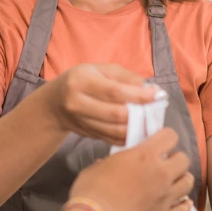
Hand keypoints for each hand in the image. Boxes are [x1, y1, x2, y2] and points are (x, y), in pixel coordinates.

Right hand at [40, 64, 158, 144]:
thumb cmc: (80, 81)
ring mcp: (81, 123)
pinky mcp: (87, 135)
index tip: (158, 95)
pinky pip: (113, 140)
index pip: (114, 91)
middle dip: (140, 112)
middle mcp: (78, 103)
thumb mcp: (98, 70)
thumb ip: (123, 76)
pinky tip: (141, 130)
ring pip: (115, 130)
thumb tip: (149, 88)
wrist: (53, 106)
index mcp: (81, 82)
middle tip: (156, 108)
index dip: (138, 95)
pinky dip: (129, 137)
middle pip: (116, 114)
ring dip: (138, 127)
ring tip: (151, 120)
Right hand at [69, 128, 192, 210]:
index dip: (166, 138)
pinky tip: (179, 203)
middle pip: (184, 159)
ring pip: (188, 182)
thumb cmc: (91, 192)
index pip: (170, 136)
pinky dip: (184, 205)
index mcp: (145, 156)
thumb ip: (111, 162)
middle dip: (176, 160)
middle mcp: (161, 174)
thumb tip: (111, 165)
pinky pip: (185, 209)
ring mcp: (166, 197)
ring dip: (181, 180)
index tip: (160, 144)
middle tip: (164, 166)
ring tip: (172, 184)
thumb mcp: (97, 167)